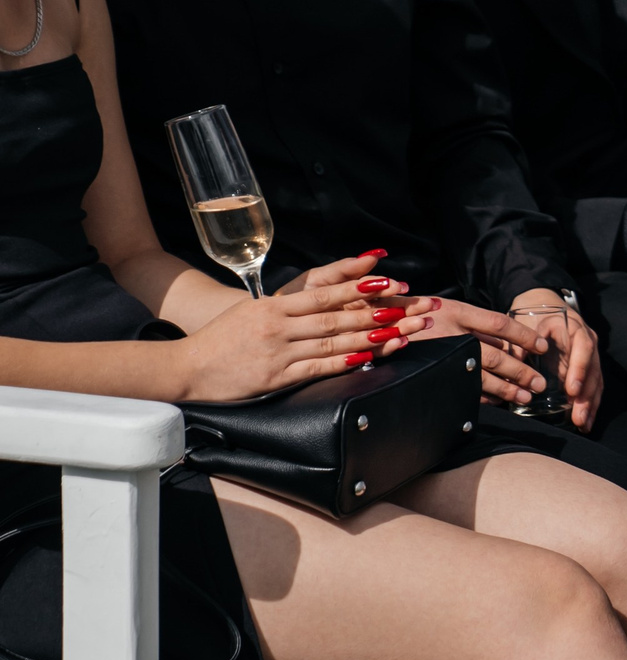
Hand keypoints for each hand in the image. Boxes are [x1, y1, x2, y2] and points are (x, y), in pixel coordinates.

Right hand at [176, 253, 433, 399]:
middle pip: (335, 317)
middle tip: (405, 307)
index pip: (323, 294)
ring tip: (397, 331)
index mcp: (273, 307)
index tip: (386, 281)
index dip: (357, 287)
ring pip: (331, 342)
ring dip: (368, 337)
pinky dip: (342, 362)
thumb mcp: (252, 311)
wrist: (187, 367)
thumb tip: (320, 298)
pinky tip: (365, 357)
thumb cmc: (223, 338)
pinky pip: (316, 369)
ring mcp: (278, 352)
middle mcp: (278, 327)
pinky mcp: (276, 377)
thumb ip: (286, 306)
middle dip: (374, 311)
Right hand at [390, 294, 592, 425]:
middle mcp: (450, 333)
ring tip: (525, 396)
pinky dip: (481, 395)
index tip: (542, 347)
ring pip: (481, 375)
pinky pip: (461, 387)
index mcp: (456, 312)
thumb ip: (472, 323)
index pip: (500, 323)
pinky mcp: (428, 371)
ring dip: (507, 388)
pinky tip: (497, 401)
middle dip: (521, 371)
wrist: (372, 324)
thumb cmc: (412, 314)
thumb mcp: (443, 308)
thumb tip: (508, 343)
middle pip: (495, 356)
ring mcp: (439, 354)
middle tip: (540, 382)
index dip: (524, 336)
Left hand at [510, 289, 600, 428]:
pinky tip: (585, 421)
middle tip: (579, 417)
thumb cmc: (532, 314)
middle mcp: (588, 341)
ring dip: (590, 404)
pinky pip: (593, 386)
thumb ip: (521, 345)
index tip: (572, 390)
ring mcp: (590, 355)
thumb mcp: (526, 323)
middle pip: (593, 371)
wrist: (541, 302)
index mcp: (575, 328)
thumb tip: (513, 369)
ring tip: (583, 424)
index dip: (579, 370)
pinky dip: (590, 404)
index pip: (583, 350)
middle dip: (586, 397)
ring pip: (596, 381)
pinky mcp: (587, 366)